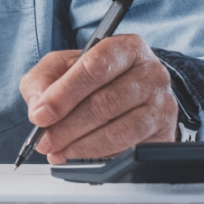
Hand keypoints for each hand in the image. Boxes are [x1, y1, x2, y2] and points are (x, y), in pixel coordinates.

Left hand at [19, 34, 176, 162]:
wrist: (133, 91)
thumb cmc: (95, 76)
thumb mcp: (62, 66)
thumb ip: (43, 80)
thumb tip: (39, 108)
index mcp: (125, 48)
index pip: (95, 68)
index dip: (64, 94)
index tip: (41, 115)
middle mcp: (151, 73)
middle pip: (105, 103)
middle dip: (67, 127)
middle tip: (44, 141)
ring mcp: (161, 104)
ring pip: (118, 130)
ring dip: (80, 145)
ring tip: (57, 150)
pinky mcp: (164, 132)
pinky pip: (129, 148)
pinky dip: (98, 155)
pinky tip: (78, 154)